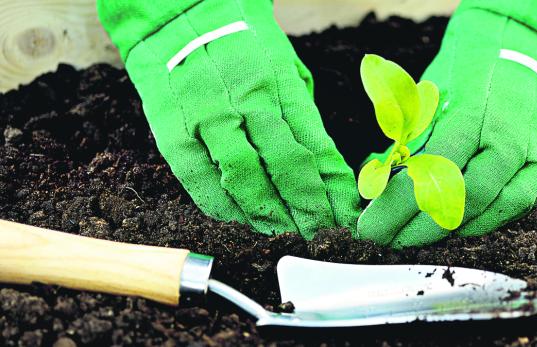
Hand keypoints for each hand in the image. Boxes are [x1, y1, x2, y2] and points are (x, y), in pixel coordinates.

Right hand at [98, 0, 359, 236]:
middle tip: (320, 234)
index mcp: (279, 83)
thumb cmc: (240, 42)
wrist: (177, 15)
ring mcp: (207, 118)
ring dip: (270, 215)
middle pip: (286, 168)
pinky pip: (202, 182)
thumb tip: (322, 167)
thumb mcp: (284, 65)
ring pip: (245, 181)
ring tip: (287, 232)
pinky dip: (226, 208)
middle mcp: (246, 101)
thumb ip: (300, 114)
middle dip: (308, 209)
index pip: (315, 147)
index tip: (345, 215)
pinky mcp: (174, 133)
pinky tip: (243, 220)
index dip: (333, 188)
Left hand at [357, 6, 536, 246]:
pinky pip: (521, 207)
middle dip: (421, 229)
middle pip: (464, 201)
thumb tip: (377, 183)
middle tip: (391, 240)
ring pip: (496, 210)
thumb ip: (409, 142)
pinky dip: (488, 221)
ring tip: (420, 235)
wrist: (527, 52)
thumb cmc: (467, 74)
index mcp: (471, 116)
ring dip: (454, 231)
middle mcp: (509, 138)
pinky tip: (461, 226)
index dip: (397, 208)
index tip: (371, 229)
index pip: (429, 175)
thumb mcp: (431, 97)